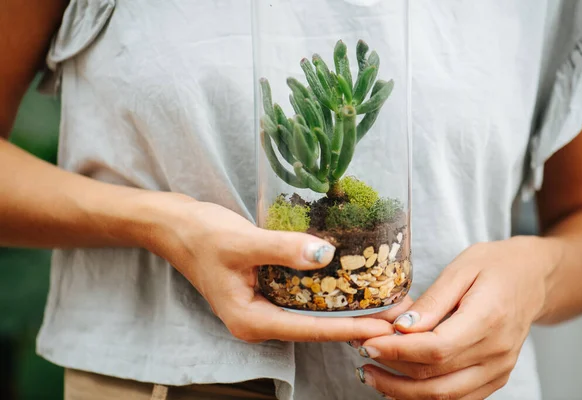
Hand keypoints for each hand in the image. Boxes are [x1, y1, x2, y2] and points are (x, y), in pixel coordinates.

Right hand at [146, 194, 394, 342]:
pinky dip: (327, 293)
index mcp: (251, 320)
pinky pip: (303, 297)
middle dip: (354, 322)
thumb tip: (326, 254)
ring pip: (311, 314)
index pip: (309, 330)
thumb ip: (282, 249)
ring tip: (381, 302)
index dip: (348, 327)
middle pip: (315, 327)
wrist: (176, 225)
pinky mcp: (266, 290)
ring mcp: (263, 306)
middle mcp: (259, 320)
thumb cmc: (201, 235)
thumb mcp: (242, 241)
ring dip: (345, 308)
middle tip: (393, 315)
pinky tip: (349, 283)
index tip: (383, 326)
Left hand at [350, 237, 556, 398]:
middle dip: (392, 374)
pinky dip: (426, 396)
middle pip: (437, 379)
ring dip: (403, 392)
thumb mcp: (461, 268)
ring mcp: (499, 369)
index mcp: (489, 319)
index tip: (368, 344)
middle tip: (362, 357)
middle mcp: (497, 352)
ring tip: (372, 374)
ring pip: (446, 397)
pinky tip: (399, 384)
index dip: (398, 352)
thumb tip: (402, 329)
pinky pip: (458, 398)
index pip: (436, 349)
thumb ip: (432, 302)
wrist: (534, 277)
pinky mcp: (496, 377)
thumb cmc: (495, 265)